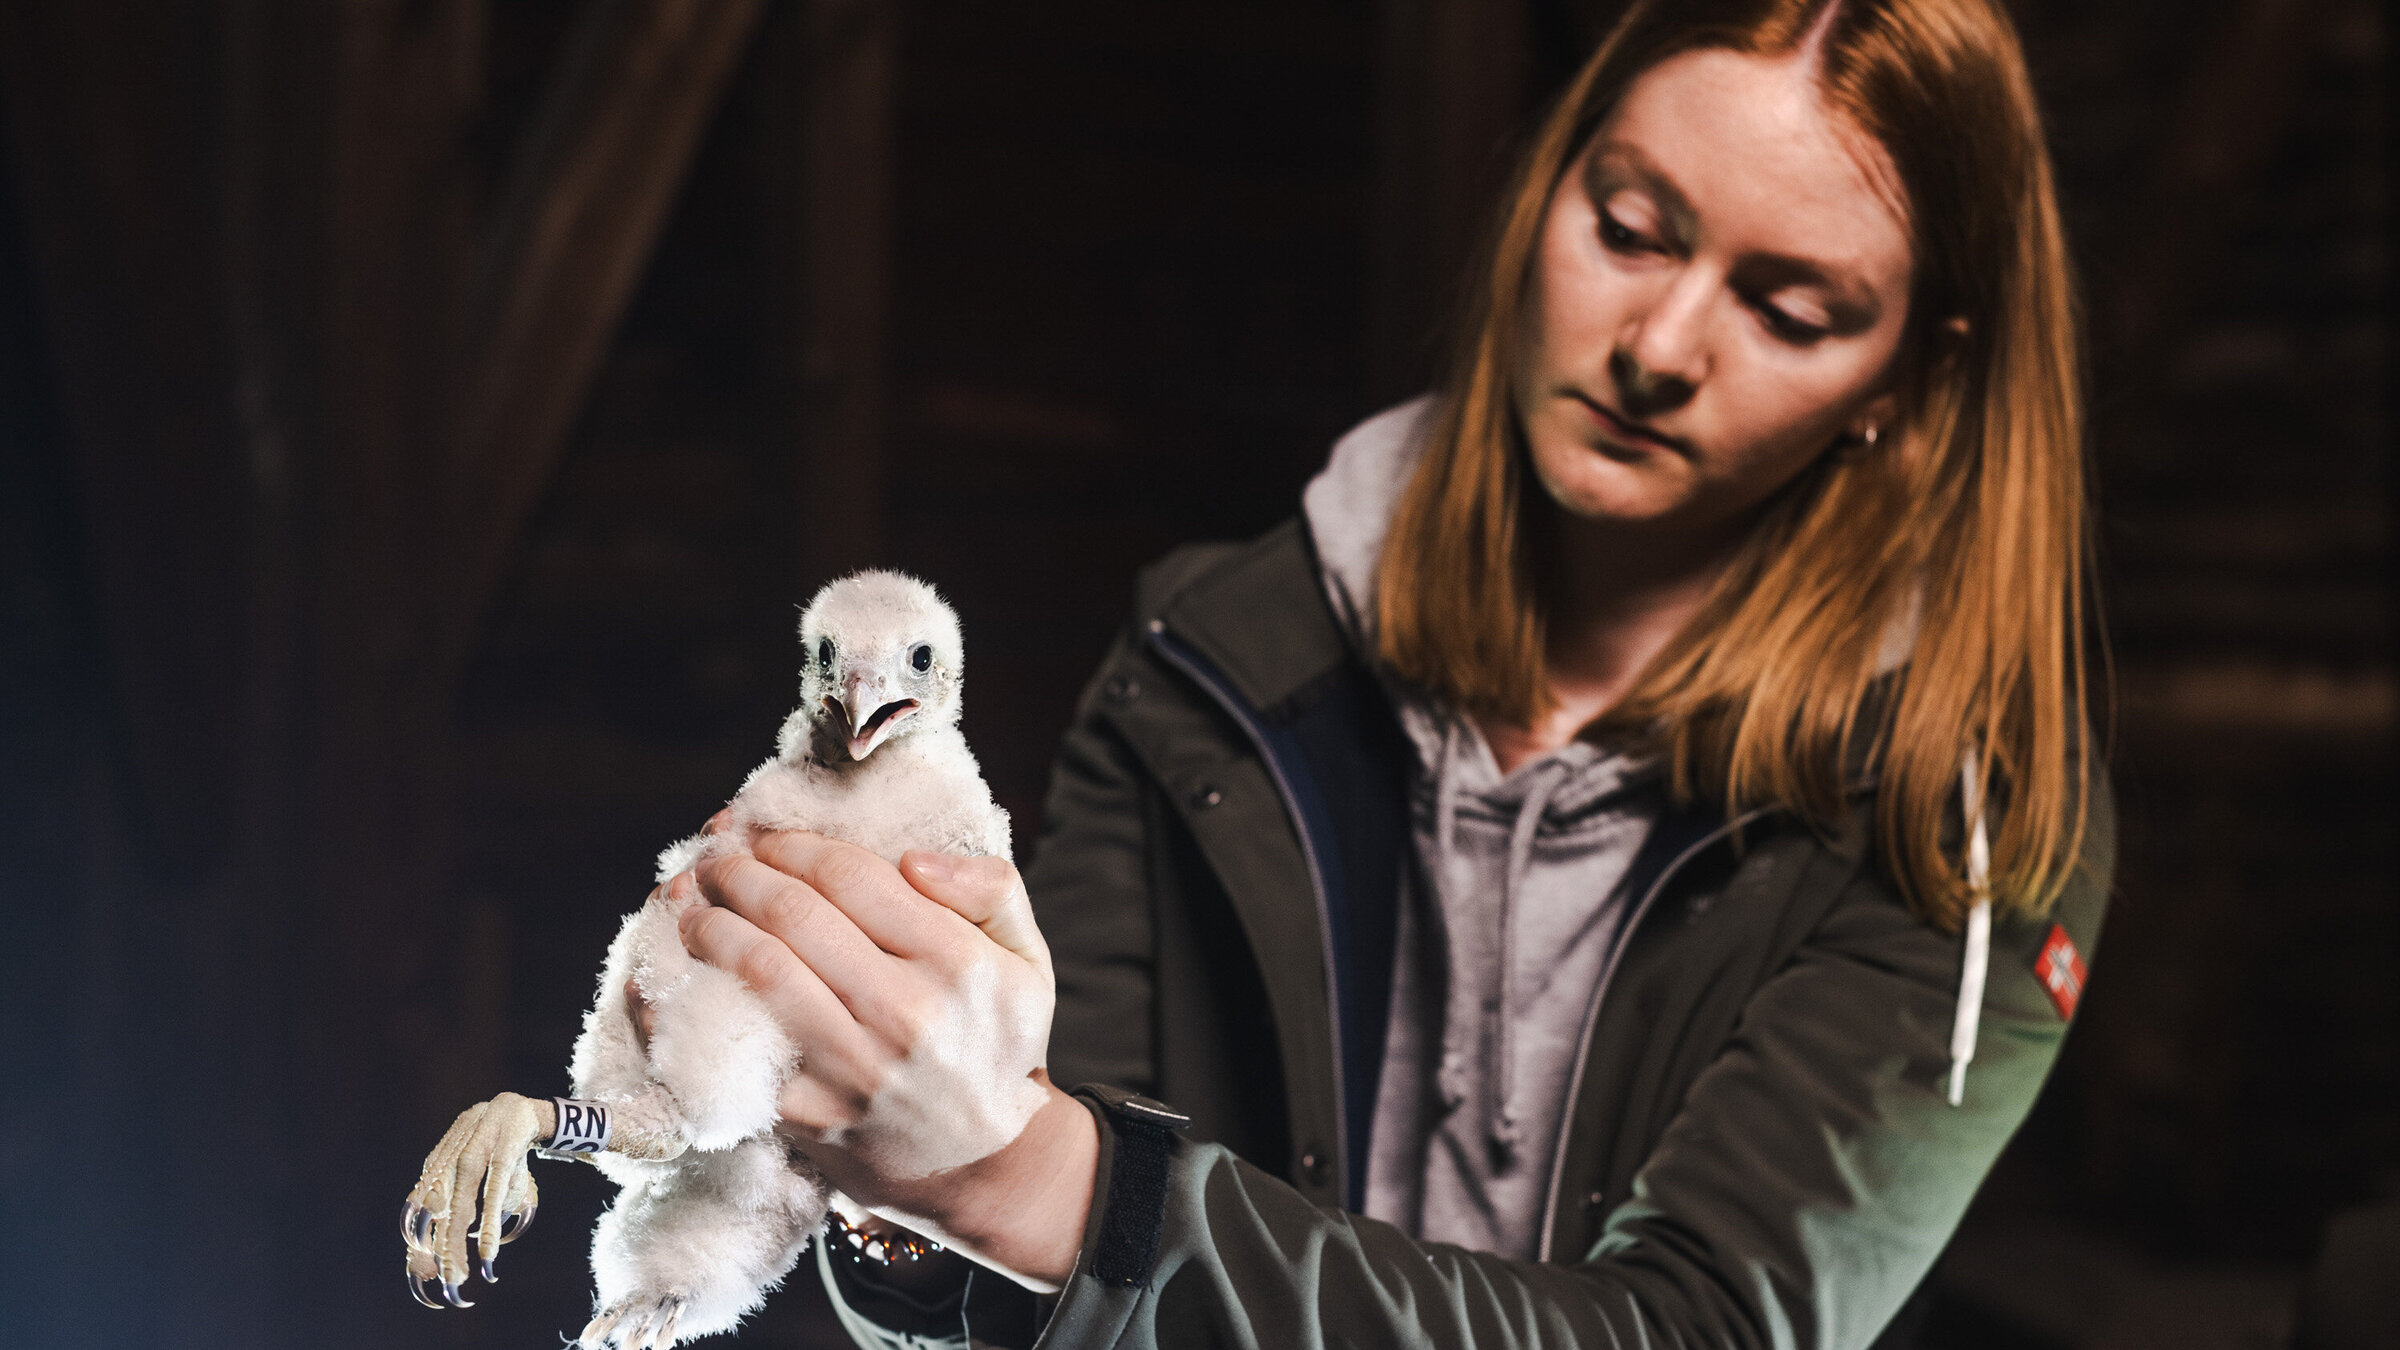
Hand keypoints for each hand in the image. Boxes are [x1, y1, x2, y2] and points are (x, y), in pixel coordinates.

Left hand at [678, 833, 1096, 1289]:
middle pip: (795, 915)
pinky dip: (695, 1004)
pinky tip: (677, 977)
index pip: (853, 877)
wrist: (984, 1166)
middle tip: (715, 861)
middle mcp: (906, 1013)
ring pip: (759, 970)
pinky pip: (738, 1044)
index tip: (768, 839)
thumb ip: (991, 889)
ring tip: (692, 907)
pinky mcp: (809, 1115)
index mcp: (958, 963)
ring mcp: (853, 1069)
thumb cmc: (995, 1046)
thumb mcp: (1027, 962)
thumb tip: (913, 859)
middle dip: (741, 875)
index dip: (795, 846)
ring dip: (710, 927)